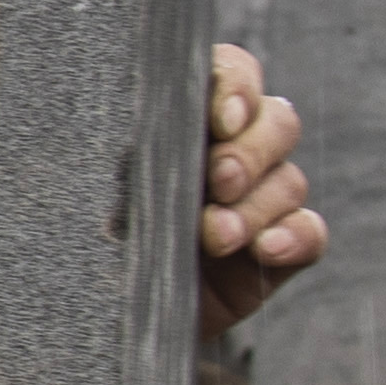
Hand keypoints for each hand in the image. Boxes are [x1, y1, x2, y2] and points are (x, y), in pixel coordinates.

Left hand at [0, 41, 331, 358]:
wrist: (91, 310)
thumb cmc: (75, 232)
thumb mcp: (75, 189)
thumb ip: (101, 161)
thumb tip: (112, 146)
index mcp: (186, 116)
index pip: (232, 74)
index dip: (237, 88)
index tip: (218, 119)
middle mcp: (233, 150)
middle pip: (277, 122)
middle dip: (251, 150)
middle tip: (218, 181)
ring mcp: (259, 200)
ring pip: (289, 181)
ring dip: (256, 207)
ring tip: (213, 236)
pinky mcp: (277, 251)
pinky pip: (310, 234)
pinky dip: (295, 237)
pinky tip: (266, 248)